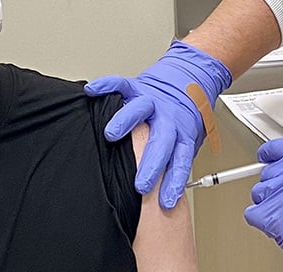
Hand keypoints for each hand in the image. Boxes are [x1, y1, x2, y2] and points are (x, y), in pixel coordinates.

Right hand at [84, 40, 230, 208]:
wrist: (189, 79)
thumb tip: (164, 198)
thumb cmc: (184, 116)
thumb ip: (174, 162)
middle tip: (140, 184)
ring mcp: (153, 102)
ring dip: (126, 122)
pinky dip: (107, 86)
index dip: (174, 182)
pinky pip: (121, 84)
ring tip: (111, 134)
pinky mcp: (138, 86)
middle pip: (162, 143)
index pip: (180, 161)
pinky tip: (93, 91)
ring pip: (141, 111)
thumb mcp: (186, 140)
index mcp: (182, 134)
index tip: (166, 202)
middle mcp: (168, 119)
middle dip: (151, 165)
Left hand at [245, 137, 282, 271]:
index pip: (277, 149)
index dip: (269, 154)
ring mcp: (279, 195)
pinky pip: (252, 214)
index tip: (265, 157)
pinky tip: (277, 222)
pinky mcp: (271, 217)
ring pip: (259, 193)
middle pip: (267, 174)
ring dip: (270, 202)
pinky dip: (261, 219)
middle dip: (277, 185)